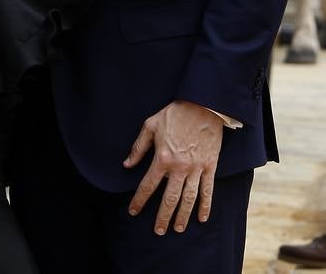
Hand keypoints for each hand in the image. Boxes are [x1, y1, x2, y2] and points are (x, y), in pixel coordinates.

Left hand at [124, 100, 223, 234]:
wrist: (202, 106)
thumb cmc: (173, 114)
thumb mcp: (150, 126)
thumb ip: (138, 147)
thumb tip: (126, 164)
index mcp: (162, 158)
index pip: (148, 185)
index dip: (139, 200)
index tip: (133, 211)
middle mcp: (180, 167)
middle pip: (170, 198)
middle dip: (162, 216)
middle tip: (158, 231)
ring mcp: (197, 169)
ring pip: (189, 199)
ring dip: (183, 216)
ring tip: (178, 229)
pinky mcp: (210, 167)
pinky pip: (208, 190)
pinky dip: (205, 206)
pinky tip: (201, 218)